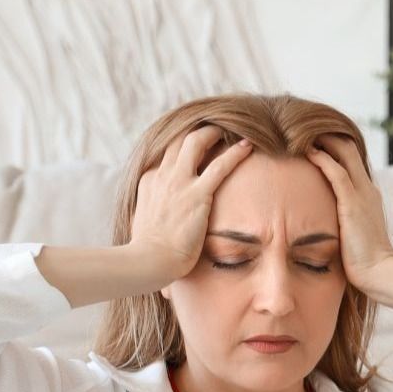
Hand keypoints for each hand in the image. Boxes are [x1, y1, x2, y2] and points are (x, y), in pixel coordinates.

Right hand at [130, 124, 253, 282]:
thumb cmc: (150, 252)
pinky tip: (248, 146)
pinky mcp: (198, 194)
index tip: (196, 152)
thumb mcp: (144, 222)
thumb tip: (162, 219)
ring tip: (229, 131)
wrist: (150, 260)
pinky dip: (236, 153)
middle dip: (197, 131)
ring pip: (197, 141)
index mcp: (150, 181)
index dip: (182, 150)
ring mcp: (179, 182)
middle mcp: (163, 175)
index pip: (166, 156)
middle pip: (179, 140)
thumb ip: (154, 211)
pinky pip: (220, 166)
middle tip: (214, 132)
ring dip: (214, 133)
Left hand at [305, 134, 392, 295]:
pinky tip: (306, 151)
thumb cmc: (362, 262)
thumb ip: (339, 223)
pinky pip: (336, 172)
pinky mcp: (353, 203)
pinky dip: (321, 158)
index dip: (332, 146)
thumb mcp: (350, 235)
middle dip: (325, 135)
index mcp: (367, 194)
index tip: (310, 141)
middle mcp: (367, 188)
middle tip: (301, 128)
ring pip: (343, 152)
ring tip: (299, 132)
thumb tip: (319, 224)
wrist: (378, 273)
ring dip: (321, 140)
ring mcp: (362, 193)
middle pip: (348, 147)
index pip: (351, 159)